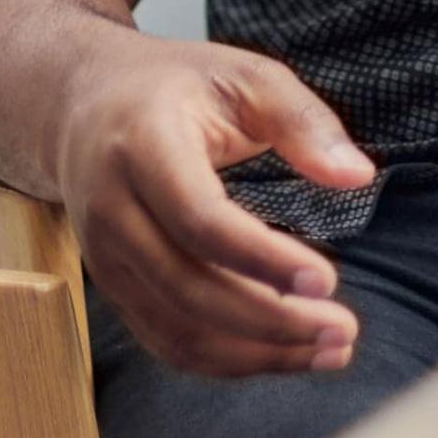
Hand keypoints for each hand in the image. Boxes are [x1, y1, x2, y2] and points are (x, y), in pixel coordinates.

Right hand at [53, 35, 375, 378]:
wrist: (80, 104)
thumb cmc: (176, 85)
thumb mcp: (244, 76)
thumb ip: (303, 121)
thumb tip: (357, 175)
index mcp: (142, 145)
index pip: (199, 221)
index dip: (263, 259)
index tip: (327, 280)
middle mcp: (111, 208)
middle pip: (189, 289)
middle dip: (272, 321)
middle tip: (344, 331)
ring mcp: (104, 256)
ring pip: (177, 329)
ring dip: (257, 354)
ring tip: (329, 350)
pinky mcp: (112, 287)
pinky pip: (167, 340)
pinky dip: (228, 360)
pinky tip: (283, 353)